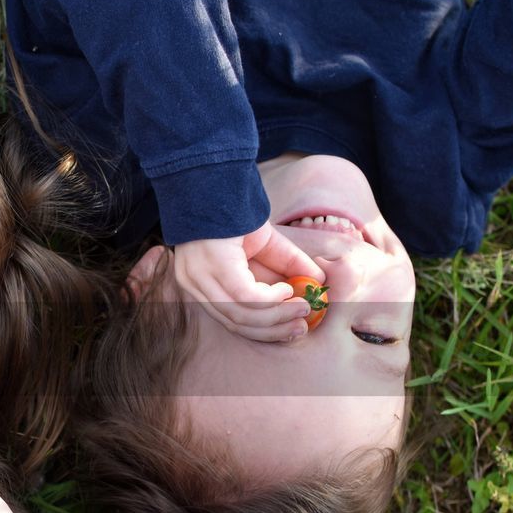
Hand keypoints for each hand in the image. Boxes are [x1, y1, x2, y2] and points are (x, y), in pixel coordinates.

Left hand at [173, 222, 325, 340]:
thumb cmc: (237, 212)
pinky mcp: (214, 268)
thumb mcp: (266, 246)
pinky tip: (287, 290)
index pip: (231, 321)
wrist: (217, 180)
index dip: (264, 330)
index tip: (292, 331)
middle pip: (236, 324)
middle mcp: (195, 286)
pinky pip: (248, 297)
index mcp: (201, 285)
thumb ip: (288, 266)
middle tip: (302, 328)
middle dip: (274, 330)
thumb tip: (317, 284)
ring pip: (243, 315)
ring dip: (279, 316)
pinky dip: (272, 299)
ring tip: (303, 308)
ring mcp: (201, 278)